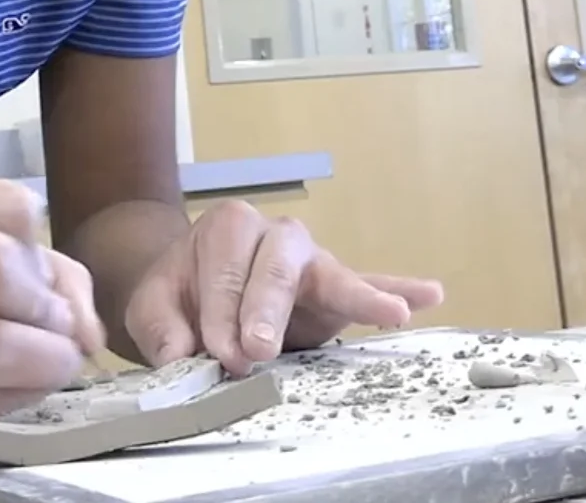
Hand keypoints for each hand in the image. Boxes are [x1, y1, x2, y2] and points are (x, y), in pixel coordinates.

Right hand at [0, 178, 105, 435]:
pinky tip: (13, 387)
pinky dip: (15, 397)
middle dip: (45, 304)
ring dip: (45, 360)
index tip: (34, 273)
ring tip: (49, 361)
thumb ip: (44, 269)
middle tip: (51, 325)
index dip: (40, 247)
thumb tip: (88, 332)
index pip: (10, 208)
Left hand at [122, 200, 443, 375]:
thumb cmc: (180, 296)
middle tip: (256, 351)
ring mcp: (312, 260)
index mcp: (228, 228)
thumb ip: (161, 327)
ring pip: (331, 274)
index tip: (215, 353)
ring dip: (358, 297)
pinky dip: (398, 291)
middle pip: (277, 264)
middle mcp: (275, 235)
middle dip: (266, 308)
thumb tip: (181, 357)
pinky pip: (371, 284)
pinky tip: (430, 295)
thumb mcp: (154, 306)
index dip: (219, 314)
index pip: (226, 270)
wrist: (192, 289)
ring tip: (393, 315)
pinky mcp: (335, 289)